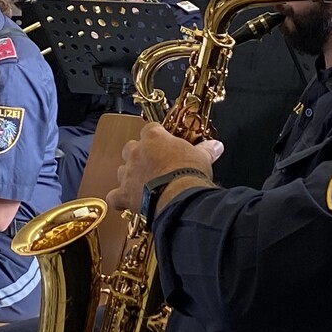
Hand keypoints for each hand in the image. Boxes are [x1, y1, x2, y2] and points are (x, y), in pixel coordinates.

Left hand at [107, 123, 222, 212]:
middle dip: (139, 155)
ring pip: (122, 170)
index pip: (150, 129)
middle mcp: (136, 152)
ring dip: (130, 176)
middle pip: (131, 147)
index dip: (157, 136)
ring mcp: (128, 173)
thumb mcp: (201, 157)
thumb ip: (206, 149)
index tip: (164, 142)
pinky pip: (114, 196)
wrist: (180, 197)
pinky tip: (127, 202)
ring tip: (144, 184)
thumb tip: (217, 146)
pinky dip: (119, 199)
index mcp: (153, 138)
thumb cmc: (189, 173)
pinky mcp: (124, 194)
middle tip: (154, 164)